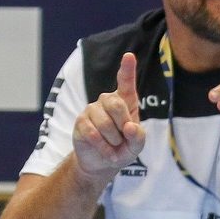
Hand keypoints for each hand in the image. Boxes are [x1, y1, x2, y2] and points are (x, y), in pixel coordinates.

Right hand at [72, 53, 145, 177]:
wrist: (102, 163)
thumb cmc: (124, 148)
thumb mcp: (137, 145)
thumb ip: (138, 136)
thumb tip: (130, 127)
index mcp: (126, 101)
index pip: (126, 82)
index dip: (127, 69)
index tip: (129, 56)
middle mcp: (108, 100)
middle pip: (116, 104)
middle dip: (123, 126)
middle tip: (124, 138)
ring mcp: (92, 109)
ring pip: (105, 123)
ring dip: (113, 140)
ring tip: (114, 145)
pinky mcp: (80, 121)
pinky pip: (92, 133)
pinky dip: (103, 147)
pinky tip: (106, 151)